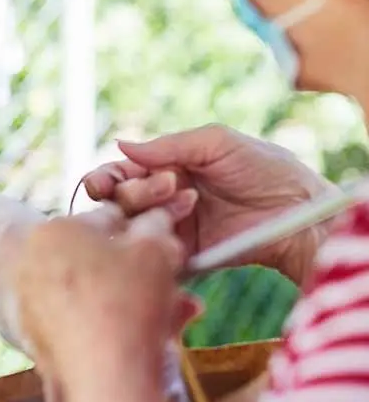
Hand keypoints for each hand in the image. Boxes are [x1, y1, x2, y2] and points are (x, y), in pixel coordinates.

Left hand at [13, 205, 195, 385]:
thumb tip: (156, 217)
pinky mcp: (37, 338)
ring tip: (174, 317)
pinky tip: (149, 341)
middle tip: (175, 292)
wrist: (104, 379)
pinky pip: (84, 325)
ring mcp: (31, 301)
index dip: (143, 235)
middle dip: (142, 276)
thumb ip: (157, 228)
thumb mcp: (156, 252)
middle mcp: (33, 262)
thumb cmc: (128, 302)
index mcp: (54, 229)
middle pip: (100, 263)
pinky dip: (113, 329)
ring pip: (96, 296)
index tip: (166, 252)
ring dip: (135, 304)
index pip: (107, 221)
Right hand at [83, 125, 335, 286]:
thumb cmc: (265, 169)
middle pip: (120, 202)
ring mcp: (174, 230)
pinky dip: (150, 250)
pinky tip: (165, 238)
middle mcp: (164, 199)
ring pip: (132, 229)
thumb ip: (168, 145)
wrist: (301, 213)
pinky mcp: (186, 258)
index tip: (100, 184)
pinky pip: (154, 258)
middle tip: (157, 190)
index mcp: (167, 169)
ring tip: (182, 206)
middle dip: (127, 194)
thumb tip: (120, 143)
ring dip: (143, 216)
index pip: (121, 173)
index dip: (106, 178)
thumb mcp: (216, 143)